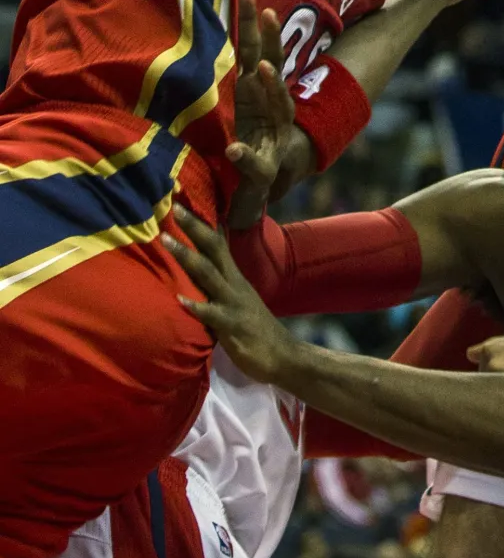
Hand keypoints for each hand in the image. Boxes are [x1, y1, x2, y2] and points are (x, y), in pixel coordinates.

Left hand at [164, 205, 297, 383]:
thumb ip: (219, 283)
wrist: (284, 356)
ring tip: (165, 240)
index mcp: (233, 277)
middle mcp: (234, 284)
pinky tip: (179, 301)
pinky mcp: (233, 327)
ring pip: (208, 274)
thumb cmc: (254, 329)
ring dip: (186, 256)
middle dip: (193, 227)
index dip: (200, 222)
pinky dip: (196, 307)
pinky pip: (212, 315)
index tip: (182, 201)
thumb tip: (202, 266)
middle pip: (212, 248)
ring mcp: (234, 303)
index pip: (217, 242)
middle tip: (174, 205)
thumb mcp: (237, 299)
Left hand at [226, 0, 296, 229]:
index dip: (251, 24)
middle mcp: (266, 108)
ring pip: (279, 106)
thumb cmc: (228, 146)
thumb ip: (211, 84)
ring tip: (262, 69)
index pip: (253, 51)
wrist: (241, 196)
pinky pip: (254, 163)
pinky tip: (233, 151)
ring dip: (270, 86)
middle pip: (272, 66)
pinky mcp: (263, 169)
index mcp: (251, 92)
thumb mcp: (219, 111)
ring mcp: (271, 136)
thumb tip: (184, 47)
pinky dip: (243, 158)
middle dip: (272, 39)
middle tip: (269, 12)